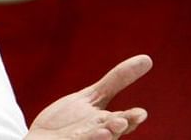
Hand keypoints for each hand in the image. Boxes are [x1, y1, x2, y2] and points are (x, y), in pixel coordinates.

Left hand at [25, 55, 151, 139]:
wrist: (42, 139)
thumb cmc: (69, 120)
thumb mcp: (93, 96)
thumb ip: (117, 80)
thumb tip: (147, 59)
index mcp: (106, 122)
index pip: (124, 121)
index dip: (132, 118)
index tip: (141, 113)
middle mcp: (98, 133)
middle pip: (112, 131)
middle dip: (119, 126)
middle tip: (124, 120)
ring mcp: (83, 139)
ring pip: (97, 139)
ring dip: (103, 134)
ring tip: (110, 126)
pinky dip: (86, 138)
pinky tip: (95, 133)